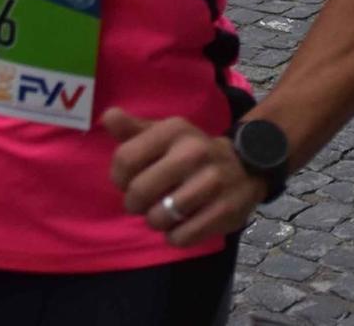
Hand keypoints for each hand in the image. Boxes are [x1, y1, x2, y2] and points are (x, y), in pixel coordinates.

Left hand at [103, 108, 267, 247]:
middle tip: (148, 201)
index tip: (132, 179)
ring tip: (168, 212)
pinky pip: (181, 237)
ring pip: (158, 218)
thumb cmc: (190, 153)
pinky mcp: (225, 210)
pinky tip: (186, 223)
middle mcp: (194, 151)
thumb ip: (132, 130)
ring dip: (157, 222)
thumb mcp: (164, 135)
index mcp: (174, 130)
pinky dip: (176, 236)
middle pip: (138, 192)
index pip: (124, 159)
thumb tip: (108, 116)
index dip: (119, 178)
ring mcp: (213, 181)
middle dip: (136, 204)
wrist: (245, 167)